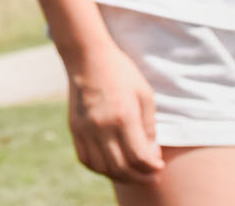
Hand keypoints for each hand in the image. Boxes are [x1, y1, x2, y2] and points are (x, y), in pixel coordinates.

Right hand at [65, 42, 163, 182]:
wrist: (87, 56)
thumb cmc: (121, 72)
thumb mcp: (144, 94)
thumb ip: (149, 127)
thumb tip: (151, 154)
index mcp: (123, 116)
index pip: (139, 157)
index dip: (152, 167)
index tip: (160, 166)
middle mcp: (102, 126)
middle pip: (121, 167)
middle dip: (140, 177)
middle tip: (151, 176)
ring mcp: (85, 129)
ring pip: (102, 168)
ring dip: (120, 176)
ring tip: (133, 173)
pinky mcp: (74, 129)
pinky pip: (86, 159)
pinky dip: (100, 169)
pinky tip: (112, 165)